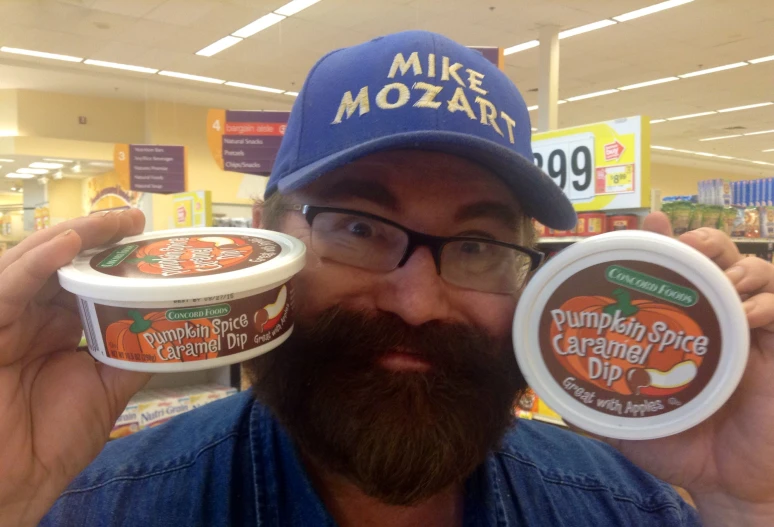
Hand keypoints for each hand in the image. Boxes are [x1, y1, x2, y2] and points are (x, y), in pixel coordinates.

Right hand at [0, 210, 150, 526]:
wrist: (16, 482)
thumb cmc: (52, 439)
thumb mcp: (107, 388)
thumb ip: (134, 353)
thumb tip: (176, 327)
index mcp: (57, 326)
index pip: (84, 277)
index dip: (112, 254)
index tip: (147, 236)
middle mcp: (31, 315)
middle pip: (61, 260)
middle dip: (97, 235)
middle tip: (134, 220)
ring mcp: (7, 318)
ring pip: (34, 261)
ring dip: (73, 238)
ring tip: (111, 223)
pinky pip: (7, 288)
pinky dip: (36, 263)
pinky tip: (67, 244)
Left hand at [603, 213, 773, 524]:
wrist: (722, 483)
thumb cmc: (677, 444)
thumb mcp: (624, 417)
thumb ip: (589, 399)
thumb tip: (544, 385)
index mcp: (679, 324)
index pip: (674, 266)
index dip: (664, 238)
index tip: (649, 220)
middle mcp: (714, 318)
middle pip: (717, 254)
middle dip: (702, 241)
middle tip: (684, 249)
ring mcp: (749, 331)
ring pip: (754, 269)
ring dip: (735, 267)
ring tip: (718, 282)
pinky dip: (764, 303)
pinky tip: (744, 317)